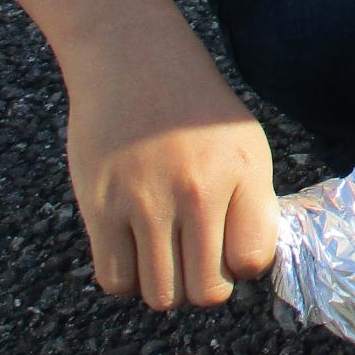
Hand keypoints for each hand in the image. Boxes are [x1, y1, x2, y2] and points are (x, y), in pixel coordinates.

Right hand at [62, 40, 278, 309]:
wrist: (134, 59)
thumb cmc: (194, 109)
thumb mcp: (244, 144)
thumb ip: (252, 204)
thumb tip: (246, 267)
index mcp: (241, 172)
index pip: (253, 261)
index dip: (242, 265)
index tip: (229, 247)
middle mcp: (198, 190)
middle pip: (206, 291)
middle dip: (203, 285)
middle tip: (194, 256)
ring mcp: (146, 202)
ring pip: (161, 295)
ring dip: (165, 286)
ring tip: (165, 253)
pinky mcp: (101, 207)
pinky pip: (116, 281)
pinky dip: (127, 279)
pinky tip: (134, 249)